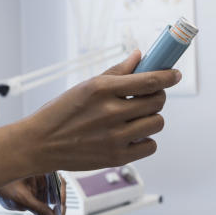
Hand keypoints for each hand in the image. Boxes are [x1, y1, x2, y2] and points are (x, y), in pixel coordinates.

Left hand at [0, 174, 64, 214]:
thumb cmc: (4, 186)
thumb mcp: (22, 199)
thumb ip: (38, 209)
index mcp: (43, 171)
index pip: (59, 184)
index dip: (62, 199)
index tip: (60, 211)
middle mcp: (47, 179)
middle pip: (60, 195)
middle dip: (61, 212)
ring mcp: (46, 189)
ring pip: (58, 203)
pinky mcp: (43, 198)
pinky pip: (51, 208)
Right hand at [24, 51, 181, 170]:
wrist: (39, 144)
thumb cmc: (61, 112)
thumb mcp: (86, 86)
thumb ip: (116, 72)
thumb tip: (140, 57)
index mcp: (101, 89)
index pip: (148, 80)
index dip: (167, 76)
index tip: (175, 74)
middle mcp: (110, 112)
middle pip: (157, 102)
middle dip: (157, 97)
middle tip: (148, 97)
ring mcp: (114, 137)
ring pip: (157, 123)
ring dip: (152, 118)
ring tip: (136, 118)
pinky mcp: (116, 157)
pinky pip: (150, 146)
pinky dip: (145, 140)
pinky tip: (131, 135)